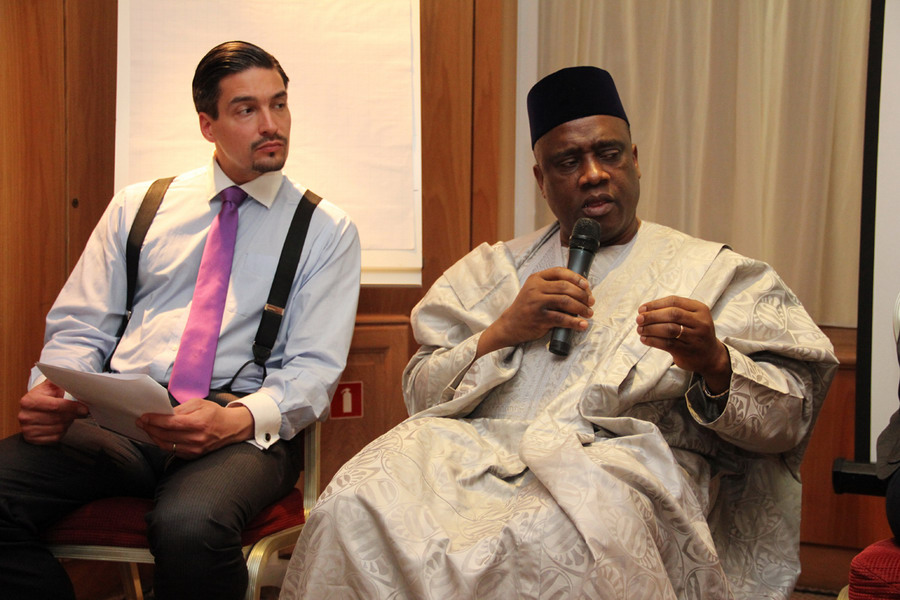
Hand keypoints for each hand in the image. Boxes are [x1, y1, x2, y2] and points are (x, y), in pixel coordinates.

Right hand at [18, 380, 88, 443]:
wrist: (34, 408)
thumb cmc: (46, 396)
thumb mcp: (50, 385)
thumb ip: (60, 380)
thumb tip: (73, 377)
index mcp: (28, 400)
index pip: (55, 406)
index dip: (72, 407)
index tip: (84, 408)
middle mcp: (25, 416)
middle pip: (58, 418)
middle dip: (72, 415)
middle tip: (81, 412)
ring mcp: (27, 429)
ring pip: (58, 428)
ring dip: (68, 423)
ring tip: (68, 416)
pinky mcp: (32, 439)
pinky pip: (55, 438)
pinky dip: (62, 431)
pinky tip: (61, 424)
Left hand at [137, 399, 254, 458]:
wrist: (231, 428)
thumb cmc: (214, 413)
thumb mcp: (199, 404)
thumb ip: (180, 409)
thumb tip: (163, 414)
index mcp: (198, 423)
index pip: (170, 423)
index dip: (154, 420)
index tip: (144, 417)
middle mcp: (196, 438)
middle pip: (165, 435)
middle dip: (150, 428)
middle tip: (140, 422)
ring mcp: (195, 449)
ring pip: (167, 445)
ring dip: (154, 437)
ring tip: (147, 429)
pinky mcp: (194, 456)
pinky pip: (173, 451)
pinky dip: (163, 444)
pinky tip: (158, 437)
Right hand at [477, 267, 593, 357]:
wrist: (511, 324)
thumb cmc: (527, 307)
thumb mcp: (534, 290)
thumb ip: (552, 286)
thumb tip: (581, 289)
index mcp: (536, 279)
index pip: (559, 272)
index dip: (576, 277)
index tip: (587, 285)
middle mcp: (536, 289)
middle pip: (565, 287)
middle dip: (582, 295)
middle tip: (591, 302)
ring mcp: (537, 303)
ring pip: (566, 302)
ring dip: (581, 308)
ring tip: (589, 313)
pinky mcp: (540, 318)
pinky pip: (562, 319)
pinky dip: (575, 322)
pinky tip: (582, 325)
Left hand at [636, 296, 730, 392]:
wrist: (711, 356)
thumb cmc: (695, 332)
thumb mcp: (692, 317)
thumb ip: (673, 310)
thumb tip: (644, 310)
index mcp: (700, 309)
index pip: (674, 301)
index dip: (655, 304)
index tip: (642, 308)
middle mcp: (700, 322)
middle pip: (672, 314)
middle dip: (652, 316)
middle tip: (639, 319)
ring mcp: (695, 337)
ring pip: (669, 329)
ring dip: (651, 328)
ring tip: (640, 329)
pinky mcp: (688, 351)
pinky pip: (667, 344)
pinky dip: (653, 341)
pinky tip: (644, 339)